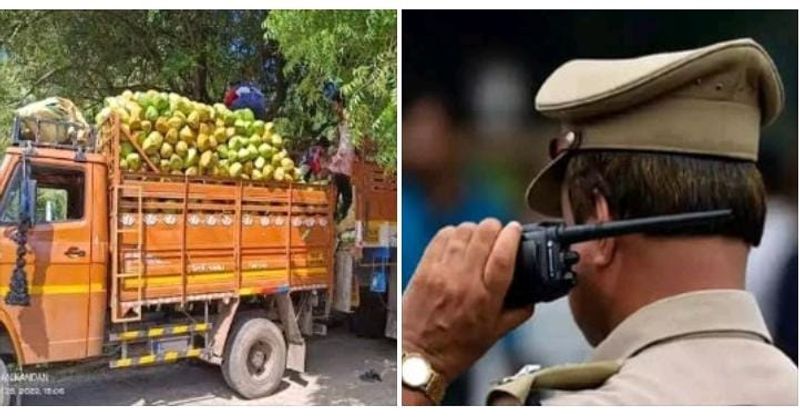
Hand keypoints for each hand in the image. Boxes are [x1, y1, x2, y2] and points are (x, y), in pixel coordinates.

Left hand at [402, 219, 534, 384]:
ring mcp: (442, 273)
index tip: (516, 229)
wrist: (419, 356)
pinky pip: (441, 237)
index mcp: (486, 298)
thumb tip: (532, 296)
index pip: (504, 254)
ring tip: (478, 237)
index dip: (512, 235)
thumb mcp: (496, 334)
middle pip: (484, 235)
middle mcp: (464, 281)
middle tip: (498, 233)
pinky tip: (457, 240)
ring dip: (475, 229)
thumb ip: (518, 312)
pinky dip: (452, 233)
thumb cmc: (456, 349)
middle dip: (495, 228)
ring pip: (463, 231)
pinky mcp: (424, 269)